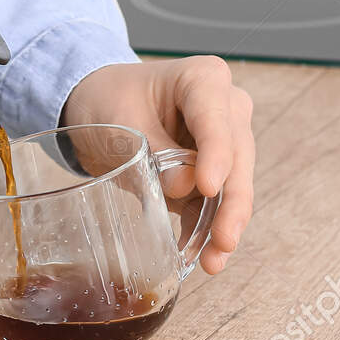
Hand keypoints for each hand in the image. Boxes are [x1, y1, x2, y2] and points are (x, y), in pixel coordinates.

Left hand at [61, 57, 254, 274]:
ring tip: (215, 260)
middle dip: (233, 201)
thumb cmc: (110, 100)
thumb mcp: (121, 120)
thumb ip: (154, 150)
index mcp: (203, 79)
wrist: (102, 105)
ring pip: (235, 185)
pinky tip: (205, 258)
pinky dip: (209, 230)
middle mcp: (225, 108)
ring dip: (226, 224)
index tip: (209, 187)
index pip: (216, 119)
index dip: (216, 155)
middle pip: (237, 157)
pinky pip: (216, 203)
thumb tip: (186, 187)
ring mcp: (223, 141)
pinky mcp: (212, 172)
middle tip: (224, 238)